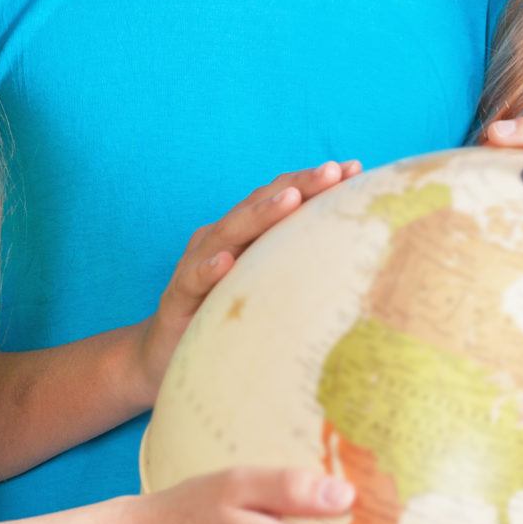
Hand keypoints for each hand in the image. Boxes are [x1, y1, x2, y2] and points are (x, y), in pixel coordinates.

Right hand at [133, 162, 360, 399]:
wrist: (164, 355)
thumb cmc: (228, 315)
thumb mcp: (268, 287)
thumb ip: (298, 264)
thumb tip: (358, 254)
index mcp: (248, 234)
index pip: (284, 197)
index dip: (316, 182)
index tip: (354, 168)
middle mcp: (223, 239)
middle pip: (261, 205)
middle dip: (298, 185)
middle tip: (332, 171)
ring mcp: (197, 263)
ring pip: (230, 233)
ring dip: (260, 214)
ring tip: (290, 199)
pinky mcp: (178, 296)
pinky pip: (193, 279)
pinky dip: (208, 269)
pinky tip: (225, 263)